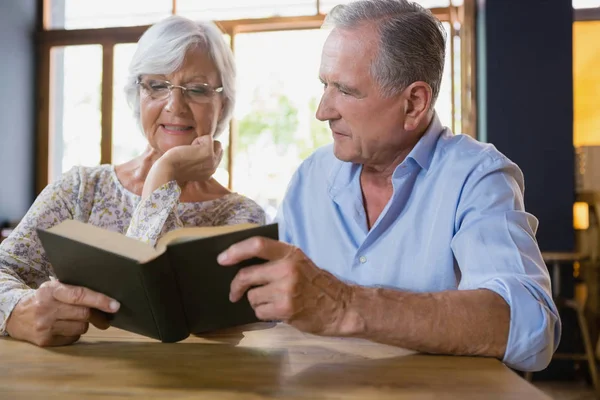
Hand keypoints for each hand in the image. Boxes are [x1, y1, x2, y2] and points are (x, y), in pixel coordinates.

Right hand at [5, 279, 119, 346]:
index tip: (115, 306)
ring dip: (85, 324)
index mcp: (52, 290)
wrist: (17, 316)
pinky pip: (72, 338)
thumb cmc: (44, 299)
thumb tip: (107, 298)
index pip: (80, 295)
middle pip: (84, 313)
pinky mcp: (44, 340)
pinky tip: (66, 327)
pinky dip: (75, 333)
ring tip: (75, 319)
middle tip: (106, 318)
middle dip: (99, 316)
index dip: (100, 300)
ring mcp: (44, 326)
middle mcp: (47, 307)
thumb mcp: (55, 288)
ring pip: (81, 327)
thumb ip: (75, 290)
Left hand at [161, 135, 222, 182]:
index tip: (191, 157)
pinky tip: (189, 148)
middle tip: (191, 153)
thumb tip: (201, 148)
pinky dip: (198, 140)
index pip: (216, 155)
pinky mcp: (208, 152)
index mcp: (209, 174)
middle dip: (206, 145)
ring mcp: (212, 161)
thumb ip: (200, 162)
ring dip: (201, 143)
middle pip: (219, 147)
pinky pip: (208, 137)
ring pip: (215, 142)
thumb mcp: (190, 167)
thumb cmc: (173, 167)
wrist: (167, 170)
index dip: (205, 150)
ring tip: (190, 151)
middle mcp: (213, 169)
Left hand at [218, 237, 351, 335]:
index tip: (222, 259)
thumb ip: (277, 260)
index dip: (235, 251)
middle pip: (247, 275)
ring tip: (272, 302)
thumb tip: (242, 264)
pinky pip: (259, 311)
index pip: (257, 245)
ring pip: (252, 296)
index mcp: (290, 253)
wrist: (341, 306)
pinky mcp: (285, 308)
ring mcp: (286, 289)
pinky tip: (278, 311)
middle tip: (235, 293)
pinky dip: (264, 313)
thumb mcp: (300, 263)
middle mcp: (287, 268)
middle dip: (237, 286)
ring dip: (257, 302)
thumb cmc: (317, 285)